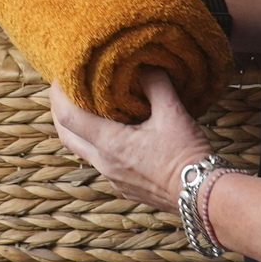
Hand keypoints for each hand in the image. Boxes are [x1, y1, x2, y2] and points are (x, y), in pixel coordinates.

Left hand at [48, 70, 211, 211]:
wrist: (202, 195)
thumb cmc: (187, 156)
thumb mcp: (173, 114)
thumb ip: (155, 84)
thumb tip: (143, 66)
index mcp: (111, 144)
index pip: (68, 117)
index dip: (58, 95)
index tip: (61, 77)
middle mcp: (105, 163)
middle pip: (66, 136)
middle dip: (60, 112)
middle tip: (64, 91)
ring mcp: (113, 177)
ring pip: (82, 150)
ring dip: (78, 129)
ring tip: (86, 108)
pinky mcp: (124, 186)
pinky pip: (100, 161)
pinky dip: (97, 143)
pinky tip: (114, 133)